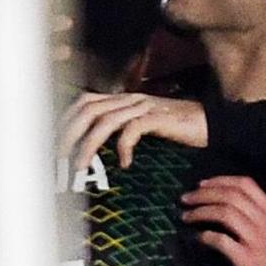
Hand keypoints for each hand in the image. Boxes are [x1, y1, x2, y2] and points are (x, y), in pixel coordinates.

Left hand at [62, 92, 207, 170]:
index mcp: (121, 99)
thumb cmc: (176, 128)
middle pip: (87, 109)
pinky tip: (124, 164)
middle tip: (59, 158)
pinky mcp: (159, 118)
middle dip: (69, 134)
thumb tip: (94, 147)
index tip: (53, 142)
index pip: (83, 102)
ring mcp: (143, 106)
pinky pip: (133, 129)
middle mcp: (128, 99)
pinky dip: (123, 147)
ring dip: (88, 144)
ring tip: (80, 166)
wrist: (213, 123)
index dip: (66, 120)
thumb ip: (120, 130)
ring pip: (104, 120)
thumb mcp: (142, 126)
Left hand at [181, 175, 265, 265]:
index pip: (246, 185)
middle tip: (186, 199)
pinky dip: (205, 236)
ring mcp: (258, 242)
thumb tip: (227, 204)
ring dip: (201, 212)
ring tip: (186, 216)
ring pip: (225, 213)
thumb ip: (259, 218)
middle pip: (231, 196)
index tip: (201, 184)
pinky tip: (197, 238)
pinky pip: (221, 241)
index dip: (220, 180)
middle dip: (204, 194)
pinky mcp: (248, 261)